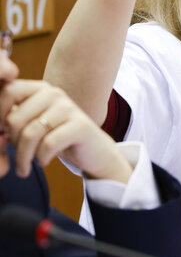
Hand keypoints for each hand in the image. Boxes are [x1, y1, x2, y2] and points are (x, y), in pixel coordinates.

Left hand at [0, 70, 131, 181]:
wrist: (94, 151)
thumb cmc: (59, 139)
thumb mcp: (34, 125)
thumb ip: (14, 120)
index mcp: (40, 89)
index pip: (8, 91)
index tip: (3, 134)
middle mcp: (53, 93)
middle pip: (15, 118)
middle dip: (12, 143)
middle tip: (18, 157)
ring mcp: (68, 108)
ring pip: (30, 134)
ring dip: (24, 157)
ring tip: (25, 168)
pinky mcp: (80, 126)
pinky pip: (49, 144)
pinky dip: (42, 158)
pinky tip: (44, 162)